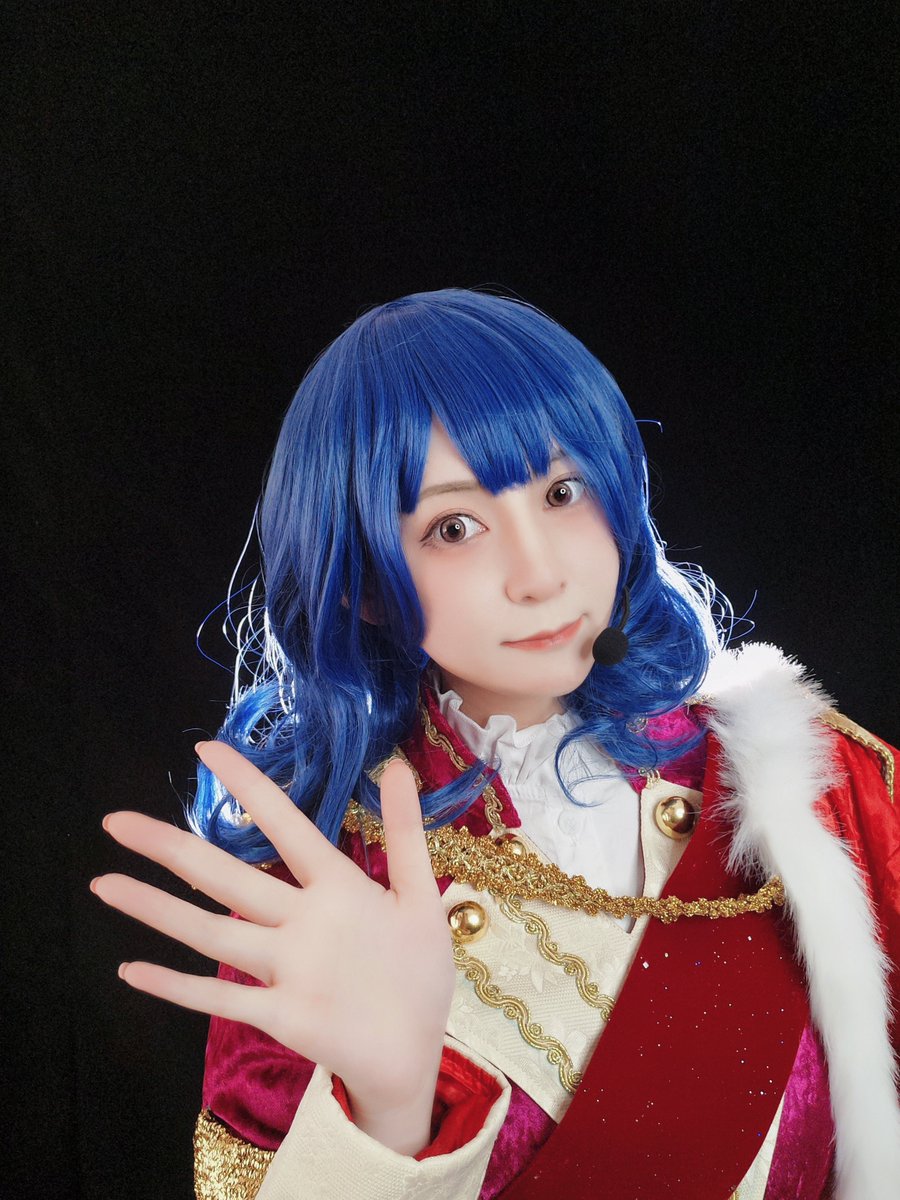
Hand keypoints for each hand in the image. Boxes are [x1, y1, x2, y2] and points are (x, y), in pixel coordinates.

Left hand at [91, 743, 455, 1153]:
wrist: (415, 1060)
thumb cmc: (418, 974)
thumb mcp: (423, 897)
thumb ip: (406, 830)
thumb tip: (395, 764)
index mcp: (341, 888)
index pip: (285, 823)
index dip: (247, 785)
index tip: (206, 751)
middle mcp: (305, 923)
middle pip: (225, 876)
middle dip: (167, 846)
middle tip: (113, 821)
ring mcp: (286, 972)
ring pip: (208, 933)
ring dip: (152, 909)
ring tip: (102, 883)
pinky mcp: (275, 1016)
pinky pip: (215, 998)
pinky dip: (171, 986)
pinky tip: (130, 969)